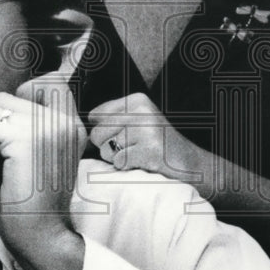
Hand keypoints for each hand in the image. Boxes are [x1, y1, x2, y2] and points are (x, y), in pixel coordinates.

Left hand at [88, 93, 211, 186]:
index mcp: (136, 100)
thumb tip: (76, 132)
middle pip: (96, 134)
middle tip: (133, 150)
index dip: (103, 132)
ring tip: (140, 156)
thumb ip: (111, 121)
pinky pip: (119, 163)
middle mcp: (141, 110)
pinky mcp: (149, 149)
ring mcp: (146, 129)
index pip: (95, 115)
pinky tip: (146, 164)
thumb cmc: (158, 147)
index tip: (122, 138)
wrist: (193, 165)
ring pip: (106, 150)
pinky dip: (129, 168)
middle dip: (109, 148)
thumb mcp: (137, 123)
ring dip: (119, 160)